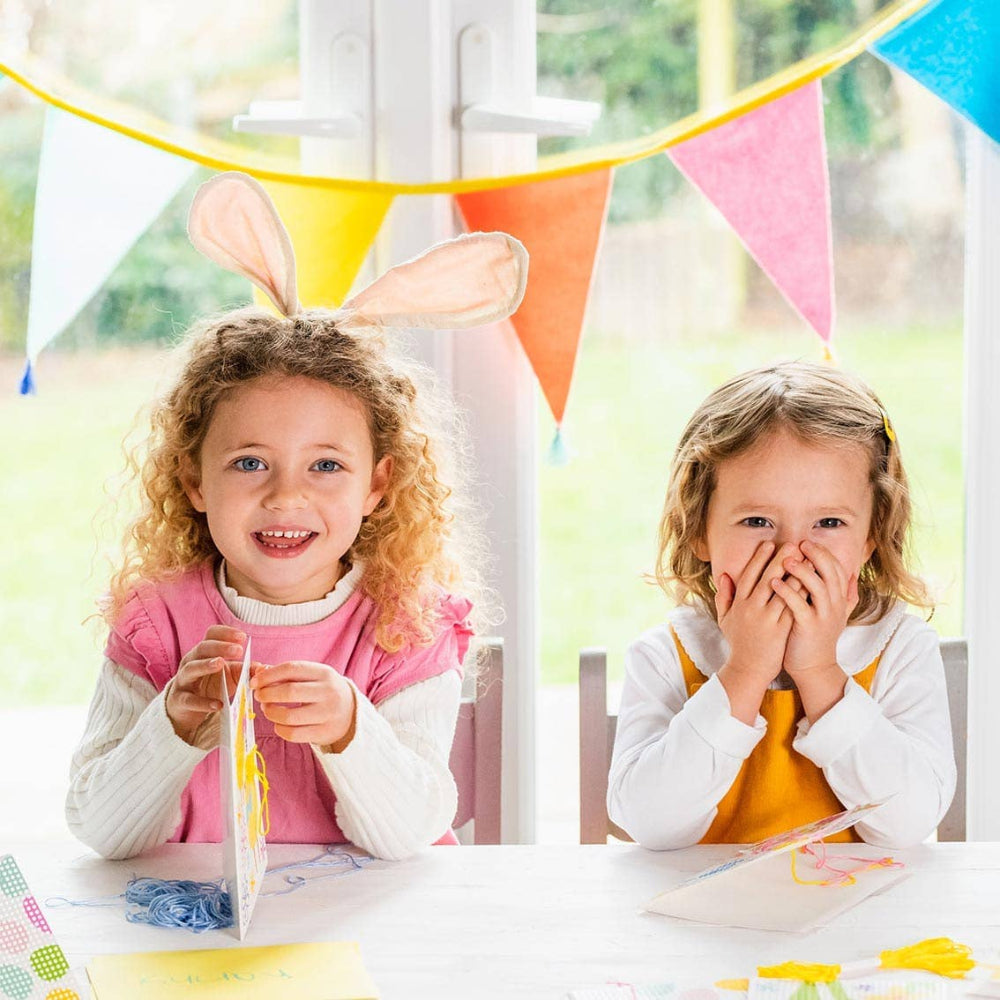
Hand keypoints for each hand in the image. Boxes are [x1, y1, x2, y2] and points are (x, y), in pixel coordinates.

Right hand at [166, 625, 245, 743]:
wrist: (187, 710)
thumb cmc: (211, 686)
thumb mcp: (231, 676)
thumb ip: (246, 670)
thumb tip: (264, 668)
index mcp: (204, 652)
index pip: (211, 635)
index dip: (226, 633)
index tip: (243, 637)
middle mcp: (191, 662)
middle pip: (202, 648)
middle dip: (220, 647)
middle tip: (238, 650)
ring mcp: (183, 681)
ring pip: (190, 669)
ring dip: (205, 665)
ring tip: (220, 663)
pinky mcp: (179, 700)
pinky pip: (189, 700)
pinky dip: (203, 702)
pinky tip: (218, 704)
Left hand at [251, 661, 356, 749]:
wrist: (351, 712)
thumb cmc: (323, 691)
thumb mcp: (312, 676)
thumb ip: (287, 674)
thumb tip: (259, 672)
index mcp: (324, 673)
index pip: (291, 669)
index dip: (268, 675)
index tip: (254, 682)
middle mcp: (328, 692)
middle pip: (289, 692)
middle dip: (267, 694)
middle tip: (259, 696)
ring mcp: (327, 714)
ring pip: (289, 716)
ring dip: (271, 713)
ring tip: (268, 710)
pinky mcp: (324, 732)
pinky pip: (293, 734)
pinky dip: (279, 729)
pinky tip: (278, 724)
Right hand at [715, 541, 797, 722]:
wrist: (747, 670)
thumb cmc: (738, 643)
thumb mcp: (724, 619)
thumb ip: (724, 596)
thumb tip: (724, 575)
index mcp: (738, 604)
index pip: (749, 575)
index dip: (759, 559)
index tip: (769, 544)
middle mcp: (751, 608)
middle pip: (766, 578)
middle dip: (780, 560)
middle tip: (792, 545)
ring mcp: (765, 619)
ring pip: (782, 591)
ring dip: (795, 573)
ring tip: (807, 559)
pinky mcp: (780, 629)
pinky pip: (792, 607)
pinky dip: (801, 593)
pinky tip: (811, 583)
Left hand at [771, 540, 853, 719]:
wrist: (814, 667)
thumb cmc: (817, 636)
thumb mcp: (836, 613)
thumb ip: (845, 594)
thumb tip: (853, 574)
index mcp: (838, 599)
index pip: (836, 568)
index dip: (823, 554)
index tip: (808, 542)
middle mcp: (835, 605)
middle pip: (830, 573)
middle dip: (816, 556)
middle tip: (799, 544)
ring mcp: (823, 617)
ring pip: (817, 587)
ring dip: (801, 571)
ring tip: (785, 560)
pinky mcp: (809, 627)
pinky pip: (799, 606)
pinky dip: (787, 592)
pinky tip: (774, 582)